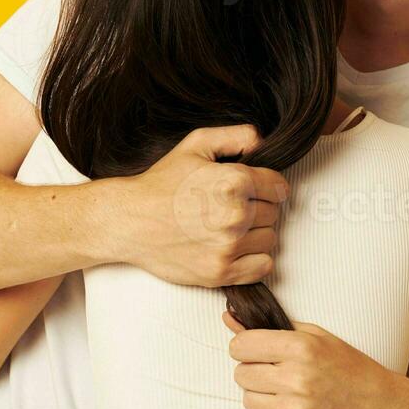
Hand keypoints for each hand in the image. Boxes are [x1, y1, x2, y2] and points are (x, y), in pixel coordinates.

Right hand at [111, 125, 288, 286]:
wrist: (129, 221)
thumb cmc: (161, 184)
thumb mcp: (196, 144)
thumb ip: (236, 136)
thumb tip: (263, 142)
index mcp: (233, 182)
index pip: (279, 186)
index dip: (268, 185)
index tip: (255, 189)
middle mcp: (235, 215)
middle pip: (274, 213)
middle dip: (259, 208)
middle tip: (233, 207)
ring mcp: (228, 247)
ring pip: (270, 239)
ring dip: (256, 233)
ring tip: (230, 227)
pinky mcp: (220, 272)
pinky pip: (263, 266)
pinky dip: (254, 259)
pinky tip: (235, 248)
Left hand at [223, 311, 408, 408]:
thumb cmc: (350, 369)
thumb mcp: (318, 337)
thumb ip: (272, 327)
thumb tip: (228, 318)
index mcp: (302, 348)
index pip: (241, 345)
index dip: (244, 347)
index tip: (254, 351)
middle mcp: (297, 379)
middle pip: (241, 374)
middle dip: (253, 372)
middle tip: (275, 374)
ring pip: (248, 401)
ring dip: (261, 397)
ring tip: (285, 393)